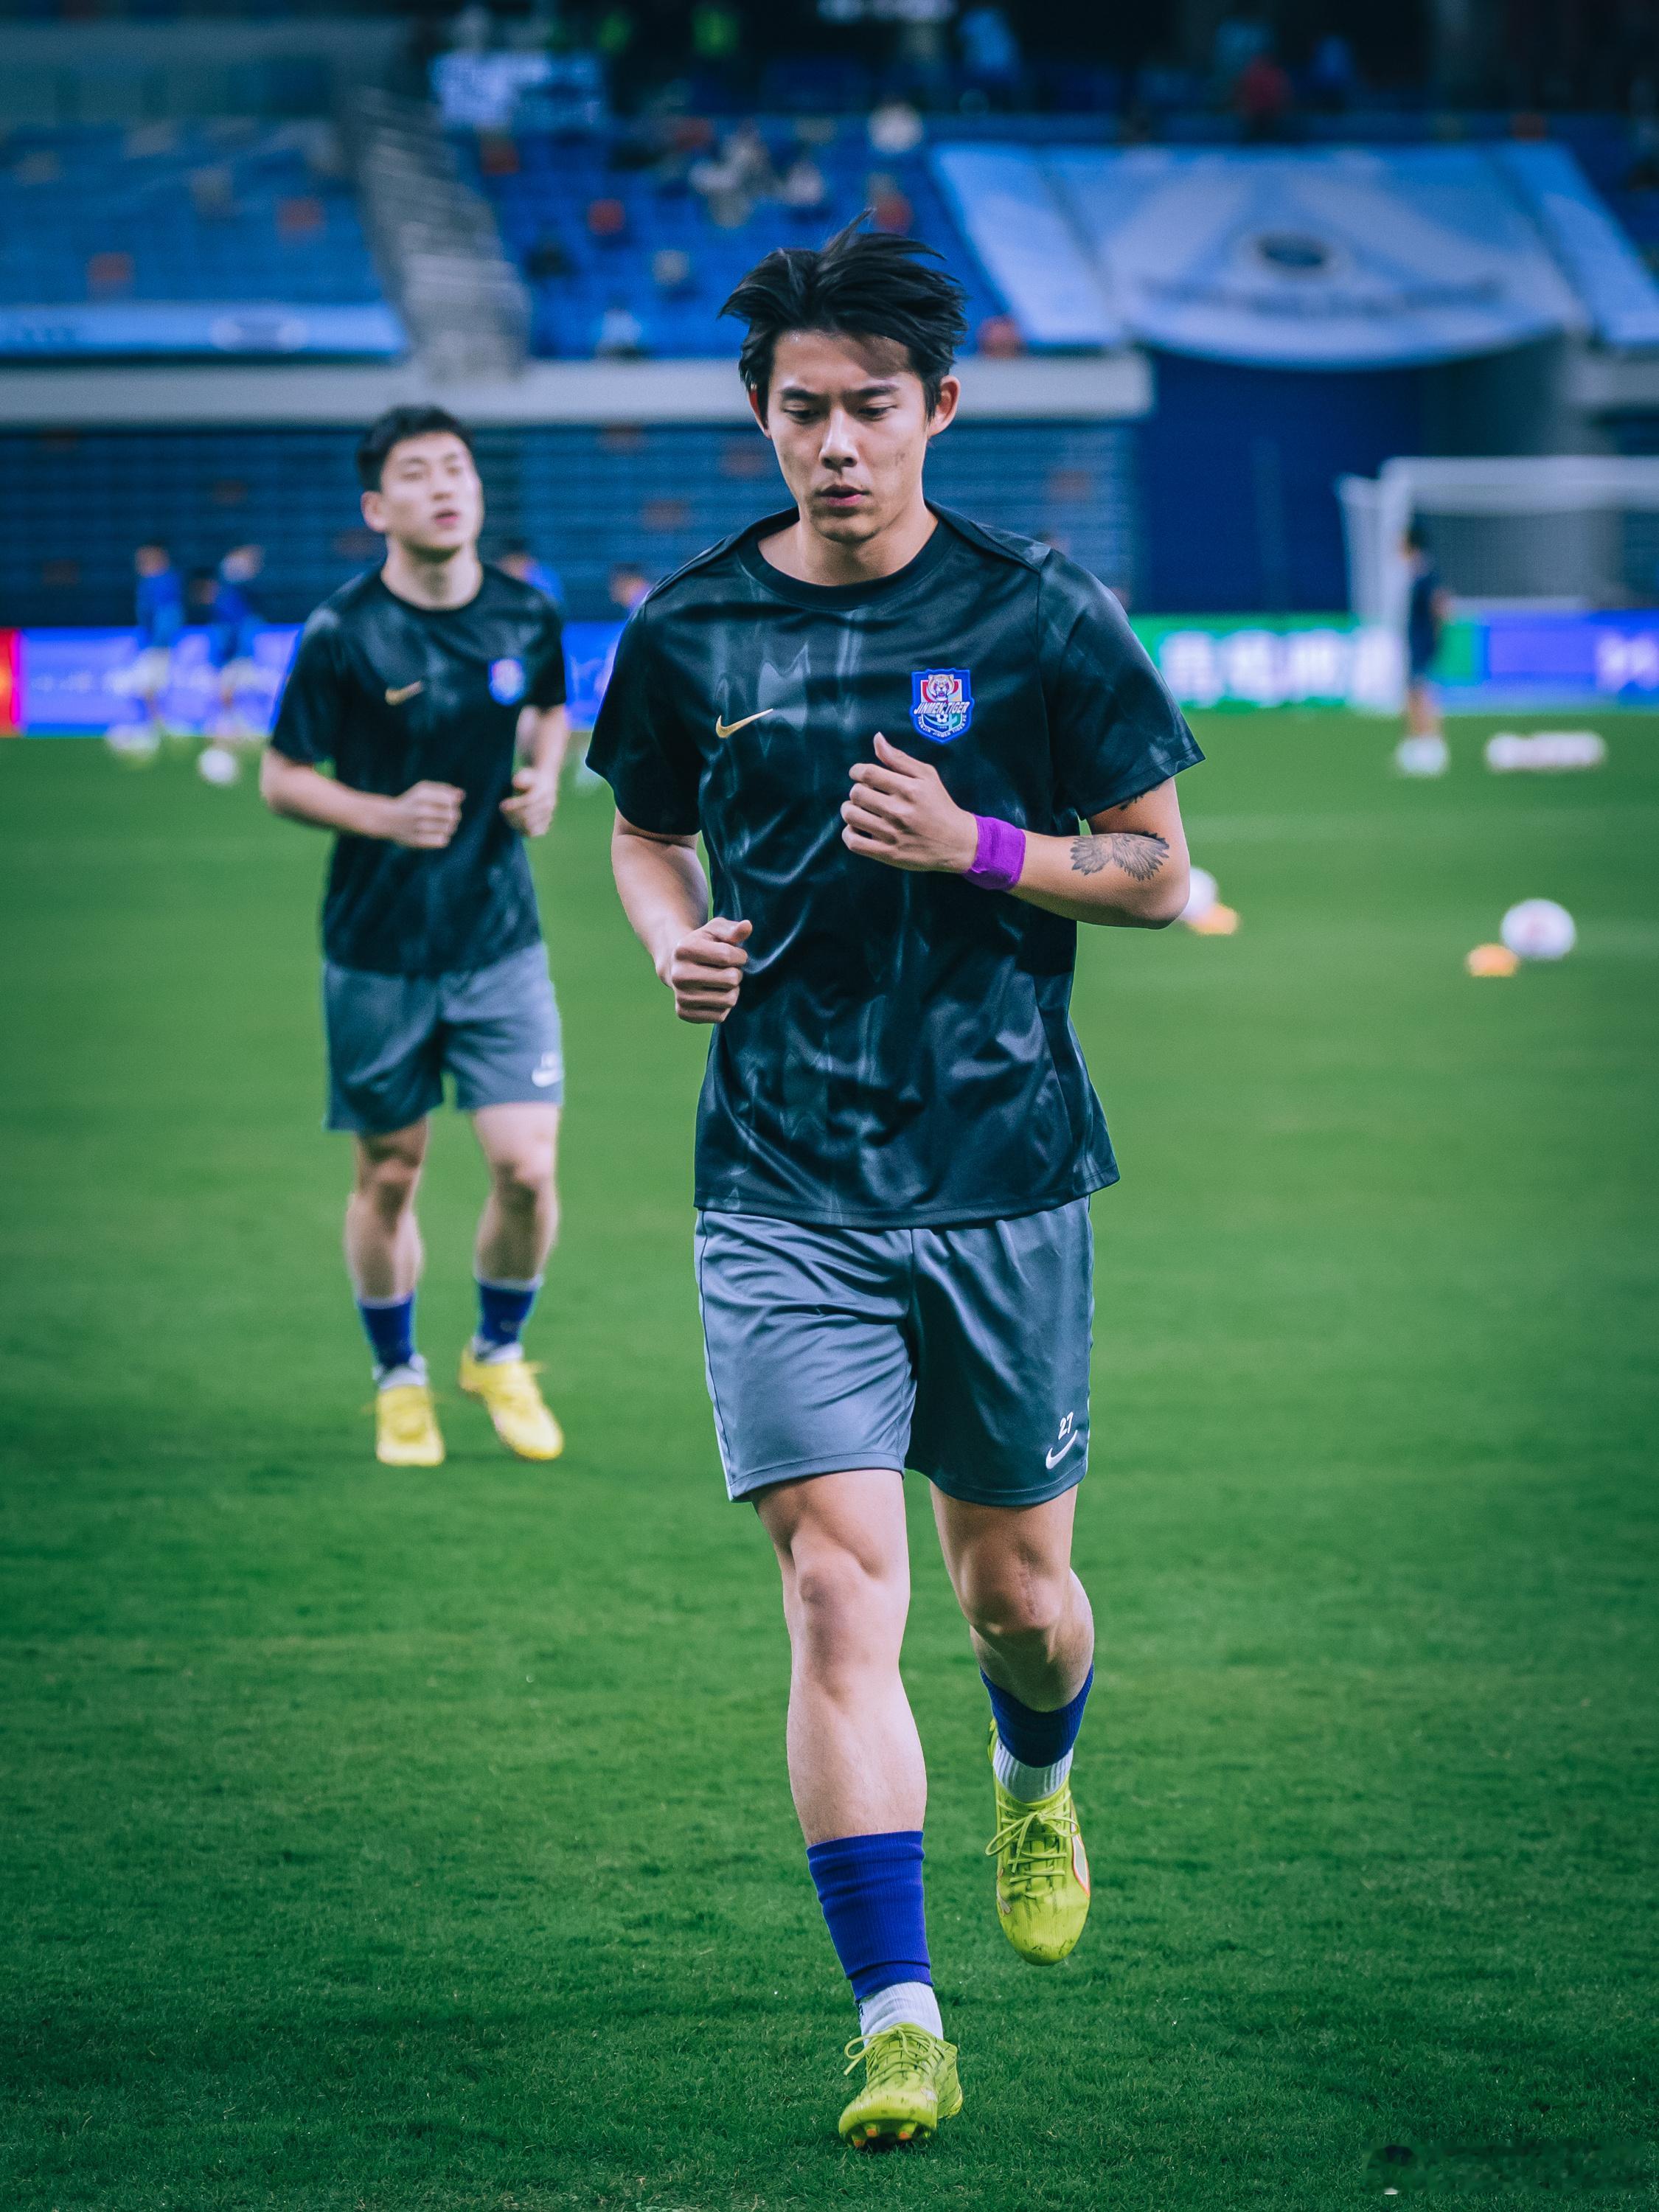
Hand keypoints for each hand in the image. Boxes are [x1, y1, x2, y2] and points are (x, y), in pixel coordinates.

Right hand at [383, 780, 462, 849]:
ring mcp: (418, 827)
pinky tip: (436, 834)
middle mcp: (420, 810)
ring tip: (442, 825)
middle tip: (447, 817)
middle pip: (453, 816)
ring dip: (449, 827)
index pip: (451, 801)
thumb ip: (444, 790)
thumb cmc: (412, 803)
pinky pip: (442, 841)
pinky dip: (443, 838)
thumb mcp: (424, 791)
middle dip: (454, 816)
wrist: (388, 820)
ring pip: (449, 829)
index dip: (453, 803)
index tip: (447, 804)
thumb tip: (461, 795)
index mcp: (422, 795)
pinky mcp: (417, 841)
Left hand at [500, 765, 557, 838]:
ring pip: (528, 826)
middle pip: (527, 816)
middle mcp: (548, 806)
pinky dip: (521, 829)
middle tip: (502, 810)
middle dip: (512, 815)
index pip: (529, 802)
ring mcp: (548, 816)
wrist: (546, 785)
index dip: (514, 805)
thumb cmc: (532, 779)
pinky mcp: (545, 825)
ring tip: (507, 816)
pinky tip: (515, 822)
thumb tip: (515, 782)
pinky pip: (532, 833)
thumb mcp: (527, 774)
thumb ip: (522, 777)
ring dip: (514, 822)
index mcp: (544, 792)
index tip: (501, 805)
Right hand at [660, 916, 751, 1024]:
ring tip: (722, 982)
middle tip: (727, 970)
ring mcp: (680, 996)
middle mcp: (679, 975)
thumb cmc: (703, 944)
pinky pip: (720, 1016)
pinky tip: (714, 994)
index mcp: (684, 949)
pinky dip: (723, 1006)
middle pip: (731, 979)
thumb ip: (732, 929)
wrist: (676, 965)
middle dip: (736, 973)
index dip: (740, 955)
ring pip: (729, 1000)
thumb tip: (747, 927)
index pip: (728, 956)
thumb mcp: (715, 931)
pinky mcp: (684, 1013)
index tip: (735, 954)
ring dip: (732, 991)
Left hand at [842, 732, 976, 873]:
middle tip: (865, 794)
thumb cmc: (939, 805)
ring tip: (859, 810)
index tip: (859, 775)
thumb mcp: (927, 776)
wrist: (956, 842)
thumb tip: (877, 739)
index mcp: (909, 789)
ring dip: (850, 810)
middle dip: (856, 791)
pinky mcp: (888, 853)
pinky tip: (857, 828)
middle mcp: (899, 811)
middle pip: (857, 794)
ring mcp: (892, 834)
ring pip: (852, 816)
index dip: (856, 771)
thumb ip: (899, 758)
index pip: (868, 774)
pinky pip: (854, 843)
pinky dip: (848, 834)